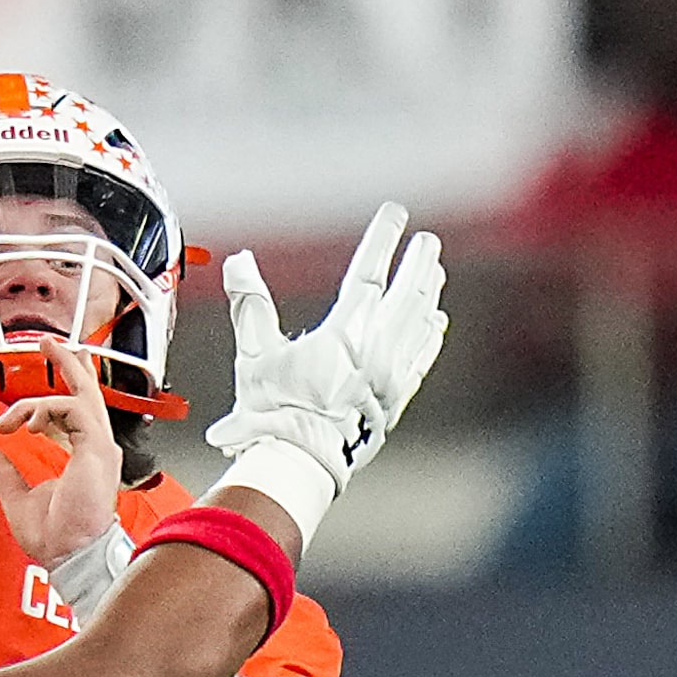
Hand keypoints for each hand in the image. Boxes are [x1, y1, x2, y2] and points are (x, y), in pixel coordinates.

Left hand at [0, 338, 122, 566]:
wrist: (71, 555)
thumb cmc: (55, 537)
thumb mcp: (17, 497)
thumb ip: (1, 471)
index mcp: (84, 457)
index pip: (77, 414)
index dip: (54, 399)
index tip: (26, 405)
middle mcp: (96, 449)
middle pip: (89, 394)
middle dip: (69, 365)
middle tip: (48, 343)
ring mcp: (100, 448)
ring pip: (77, 398)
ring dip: (38, 400)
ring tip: (10, 419)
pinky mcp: (96, 448)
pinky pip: (71, 409)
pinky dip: (42, 410)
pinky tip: (21, 425)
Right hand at [204, 203, 446, 527]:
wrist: (298, 461)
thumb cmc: (272, 411)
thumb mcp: (254, 355)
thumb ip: (251, 304)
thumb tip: (240, 262)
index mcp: (344, 333)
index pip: (369, 273)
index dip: (382, 239)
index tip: (393, 215)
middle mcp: (377, 349)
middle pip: (407, 294)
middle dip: (418, 263)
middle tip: (427, 242)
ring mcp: (392, 375)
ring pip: (419, 323)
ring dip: (428, 293)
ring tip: (435, 272)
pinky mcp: (396, 399)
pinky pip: (422, 358)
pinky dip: (431, 336)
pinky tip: (436, 323)